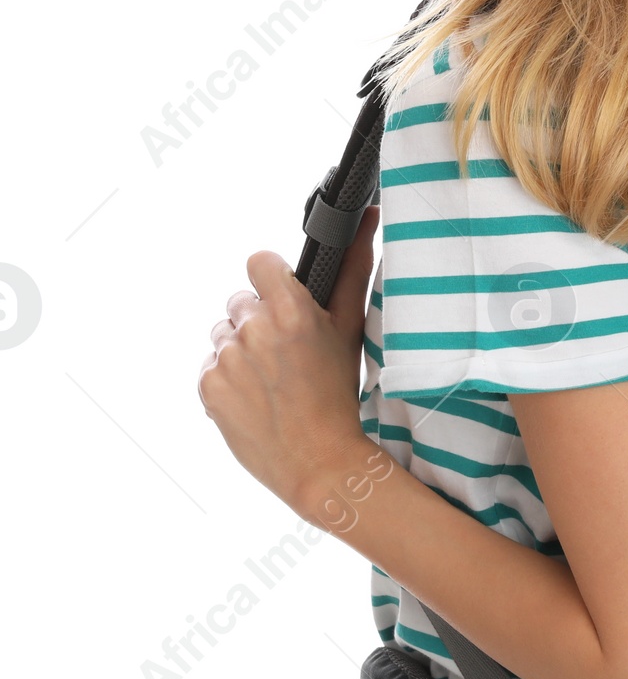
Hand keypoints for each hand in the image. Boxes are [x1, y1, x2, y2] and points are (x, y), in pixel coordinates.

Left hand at [199, 207, 379, 518]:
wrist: (317, 461)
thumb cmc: (339, 391)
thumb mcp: (351, 327)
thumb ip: (354, 268)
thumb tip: (369, 217)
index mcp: (291, 310)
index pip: (258, 262)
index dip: (271, 277)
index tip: (284, 295)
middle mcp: (254, 330)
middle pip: (241, 300)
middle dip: (260, 318)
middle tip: (287, 349)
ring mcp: (226, 360)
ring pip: (224, 333)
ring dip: (242, 346)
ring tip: (271, 376)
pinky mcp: (207, 386)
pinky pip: (212, 365)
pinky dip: (228, 376)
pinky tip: (255, 395)